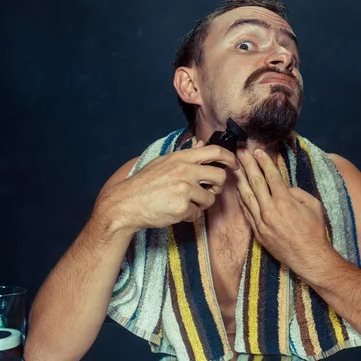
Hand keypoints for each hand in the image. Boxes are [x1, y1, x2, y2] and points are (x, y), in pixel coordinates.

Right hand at [96, 140, 239, 231]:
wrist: (126, 203)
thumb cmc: (145, 183)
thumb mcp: (165, 162)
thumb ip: (186, 155)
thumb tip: (202, 144)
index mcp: (181, 158)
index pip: (214, 151)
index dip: (229, 157)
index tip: (234, 164)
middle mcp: (185, 170)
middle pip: (220, 176)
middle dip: (218, 186)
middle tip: (209, 191)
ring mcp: (184, 188)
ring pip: (210, 199)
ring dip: (201, 204)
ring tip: (185, 203)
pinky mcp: (182, 207)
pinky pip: (197, 214)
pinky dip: (189, 216)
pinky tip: (175, 212)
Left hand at [233, 148, 332, 276]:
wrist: (309, 257)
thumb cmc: (314, 231)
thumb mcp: (313, 206)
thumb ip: (297, 193)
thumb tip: (284, 188)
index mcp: (285, 201)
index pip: (271, 176)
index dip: (263, 162)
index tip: (257, 151)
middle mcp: (270, 210)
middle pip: (255, 182)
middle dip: (247, 165)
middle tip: (240, 152)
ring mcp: (261, 222)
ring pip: (247, 196)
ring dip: (240, 180)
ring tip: (235, 167)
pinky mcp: (258, 232)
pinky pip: (246, 211)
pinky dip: (241, 199)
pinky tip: (238, 189)